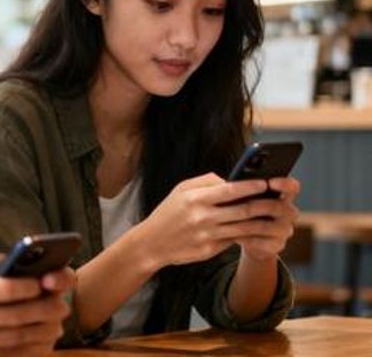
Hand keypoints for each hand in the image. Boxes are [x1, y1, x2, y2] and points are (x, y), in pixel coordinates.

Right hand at [0, 255, 71, 356]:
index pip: (4, 289)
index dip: (29, 286)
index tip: (44, 281)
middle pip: (16, 315)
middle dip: (44, 309)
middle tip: (62, 303)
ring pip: (14, 337)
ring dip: (40, 330)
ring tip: (56, 322)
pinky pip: (1, 353)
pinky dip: (22, 347)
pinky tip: (35, 340)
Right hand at [136, 173, 277, 267]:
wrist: (151, 243)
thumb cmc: (168, 213)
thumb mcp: (180, 191)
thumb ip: (206, 182)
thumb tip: (231, 180)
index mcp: (195, 199)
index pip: (230, 190)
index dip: (251, 186)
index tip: (266, 183)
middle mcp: (202, 217)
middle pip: (243, 210)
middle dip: (264, 205)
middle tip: (278, 201)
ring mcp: (207, 236)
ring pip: (244, 229)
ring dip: (262, 223)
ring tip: (275, 217)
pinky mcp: (209, 250)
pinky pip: (234, 241)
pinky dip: (249, 236)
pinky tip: (260, 231)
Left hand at [235, 177, 299, 261]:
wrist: (250, 240)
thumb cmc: (247, 212)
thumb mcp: (247, 199)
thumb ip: (247, 190)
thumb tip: (232, 183)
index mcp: (284, 196)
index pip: (292, 187)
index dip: (284, 184)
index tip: (270, 182)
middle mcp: (288, 213)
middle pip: (279, 207)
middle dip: (256, 205)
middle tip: (239, 204)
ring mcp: (285, 230)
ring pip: (267, 226)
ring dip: (246, 224)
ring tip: (229, 221)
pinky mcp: (277, 245)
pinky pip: (262, 242)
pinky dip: (246, 239)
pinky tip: (234, 236)